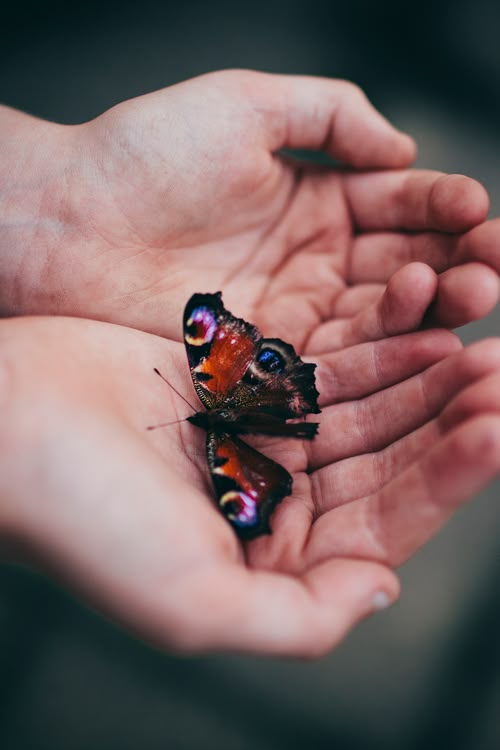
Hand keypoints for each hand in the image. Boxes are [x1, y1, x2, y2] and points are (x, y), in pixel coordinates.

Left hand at [1, 70, 497, 348]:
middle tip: (489, 264)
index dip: (440, 206)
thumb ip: (332, 116)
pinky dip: (383, 350)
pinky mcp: (268, 359)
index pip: (396, 205)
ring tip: (472, 293)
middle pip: (401, 265)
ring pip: (379, 314)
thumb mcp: (246, 107)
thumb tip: (402, 145)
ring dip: (431, 306)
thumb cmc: (145, 156)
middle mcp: (311, 263)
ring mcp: (293, 315)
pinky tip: (424, 341)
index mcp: (313, 201)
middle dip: (453, 262)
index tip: (475, 210)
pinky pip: (338, 355)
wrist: (70, 226)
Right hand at [2, 316, 498, 656]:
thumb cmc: (82, 520)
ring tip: (479, 347)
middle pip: (384, 461)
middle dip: (449, 423)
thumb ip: (298, 619)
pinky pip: (322, 367)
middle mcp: (269, 500)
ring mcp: (256, 437)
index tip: (497, 430)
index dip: (447, 479)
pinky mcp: (239, 385)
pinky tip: (418, 327)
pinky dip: (372, 348)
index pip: (384, 524)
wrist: (7, 426)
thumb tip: (383, 592)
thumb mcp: (192, 605)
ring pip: (363, 410)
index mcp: (268, 560)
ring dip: (422, 379)